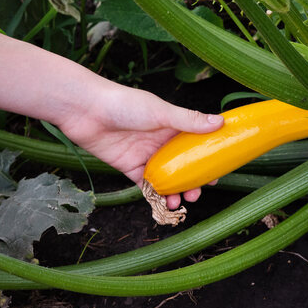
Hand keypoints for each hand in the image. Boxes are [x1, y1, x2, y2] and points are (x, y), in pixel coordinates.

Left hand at [56, 83, 223, 209]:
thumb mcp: (162, 112)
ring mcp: (146, 156)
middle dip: (192, 182)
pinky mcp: (130, 167)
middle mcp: (162, 142)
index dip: (207, 160)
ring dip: (174, 192)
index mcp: (173, 127)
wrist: (87, 111)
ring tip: (179, 202)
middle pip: (183, 166)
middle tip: (197, 194)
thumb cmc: (126, 104)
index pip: (196, 145)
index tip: (217, 174)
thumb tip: (220, 122)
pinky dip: (155, 196)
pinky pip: (146, 185)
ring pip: (166, 179)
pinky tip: (162, 203)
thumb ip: (189, 120)